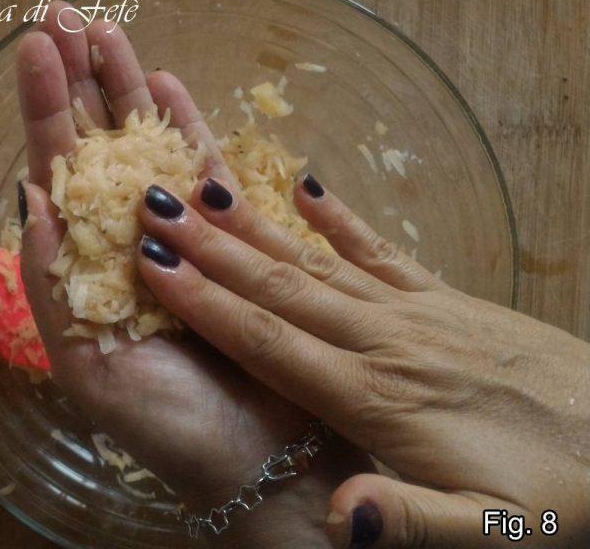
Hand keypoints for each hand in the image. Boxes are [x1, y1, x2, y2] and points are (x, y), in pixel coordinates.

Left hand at [15, 2, 369, 547]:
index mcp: (85, 264)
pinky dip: (186, 124)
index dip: (44, 109)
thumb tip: (29, 199)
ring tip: (107, 28)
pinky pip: (205, 168)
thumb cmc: (166, 426)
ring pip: (146, 143)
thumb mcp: (87, 368)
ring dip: (125, 85)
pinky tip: (168, 82)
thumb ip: (53, 285)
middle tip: (64, 16)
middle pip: (96, 142)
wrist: (252, 460)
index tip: (32, 49)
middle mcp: (125, 239)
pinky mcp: (232, 236)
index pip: (57, 171)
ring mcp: (179, 232)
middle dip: (79, 78)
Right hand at [133, 173, 589, 546]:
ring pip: (320, 262)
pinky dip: (340, 219)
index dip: (207, 303)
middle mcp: (388, 342)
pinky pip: (382, 252)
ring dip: (257, 227)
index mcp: (379, 397)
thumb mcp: (493, 534)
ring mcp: (420, 314)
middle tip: (153, 204)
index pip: (272, 341)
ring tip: (205, 188)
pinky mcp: (450, 303)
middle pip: (282, 287)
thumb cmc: (562, 499)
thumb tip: (338, 517)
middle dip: (211, 248)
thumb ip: (411, 523)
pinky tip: (308, 187)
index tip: (153, 262)